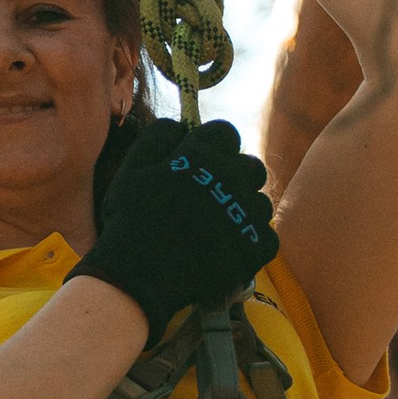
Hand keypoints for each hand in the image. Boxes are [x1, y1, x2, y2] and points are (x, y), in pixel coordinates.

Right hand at [67, 115, 279, 343]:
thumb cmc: (132, 219)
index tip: (199, 163)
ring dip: (242, 210)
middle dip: (234, 176)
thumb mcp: (132, 168)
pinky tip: (227, 248)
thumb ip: (158, 136)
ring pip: (260, 202)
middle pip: (251, 166)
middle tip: (209, 197)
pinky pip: (266, 236)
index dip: (212, 146)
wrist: (142, 274)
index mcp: (205, 154)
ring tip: (215, 228)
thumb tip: (181, 124)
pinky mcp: (256, 247)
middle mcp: (234, 178)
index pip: (225, 133)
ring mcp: (248, 214)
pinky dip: (250, 241)